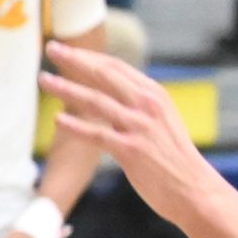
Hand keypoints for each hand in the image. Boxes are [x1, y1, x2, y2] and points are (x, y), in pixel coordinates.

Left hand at [39, 39, 212, 222]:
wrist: (194, 189)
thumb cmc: (173, 157)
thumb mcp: (160, 120)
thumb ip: (136, 104)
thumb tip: (106, 92)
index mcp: (154, 94)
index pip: (115, 67)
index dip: (88, 56)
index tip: (66, 49)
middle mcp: (147, 105)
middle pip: (104, 75)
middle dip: (74, 60)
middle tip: (51, 48)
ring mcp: (140, 127)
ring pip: (95, 100)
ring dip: (66, 88)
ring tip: (43, 79)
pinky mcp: (132, 150)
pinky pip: (97, 134)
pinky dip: (76, 126)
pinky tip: (58, 120)